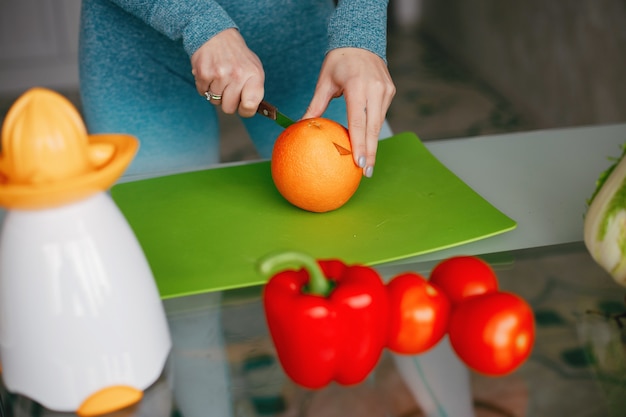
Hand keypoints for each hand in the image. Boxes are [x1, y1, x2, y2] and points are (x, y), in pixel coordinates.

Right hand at [191, 28, 264, 116]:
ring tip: (219, 77)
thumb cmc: (237, 56)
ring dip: (216, 92)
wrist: (216, 34)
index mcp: (254, 75)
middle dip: (227, 101)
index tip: (243, 106)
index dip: (246, 110)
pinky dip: (205, 86)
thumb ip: (255, 89)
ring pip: (215, 101)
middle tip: (228, 87)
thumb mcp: (254, 68)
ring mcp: (220, 74)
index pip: (250, 106)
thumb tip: (253, 110)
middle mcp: (238, 75)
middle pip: (229, 108)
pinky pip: (203, 93)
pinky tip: (210, 74)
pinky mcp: (204, 73)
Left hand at [303, 48, 395, 176]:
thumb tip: (301, 126)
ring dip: (373, 144)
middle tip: (366, 173)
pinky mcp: (390, 91)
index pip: (359, 122)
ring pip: (378, 123)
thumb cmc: (338, 61)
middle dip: (371, 152)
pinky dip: (373, 129)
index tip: (360, 163)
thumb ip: (315, 105)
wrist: (360, 40)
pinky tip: (368, 144)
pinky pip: (380, 114)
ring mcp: (385, 90)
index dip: (360, 145)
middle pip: (373, 128)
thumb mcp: (324, 82)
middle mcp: (375, 89)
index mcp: (356, 86)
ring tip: (367, 164)